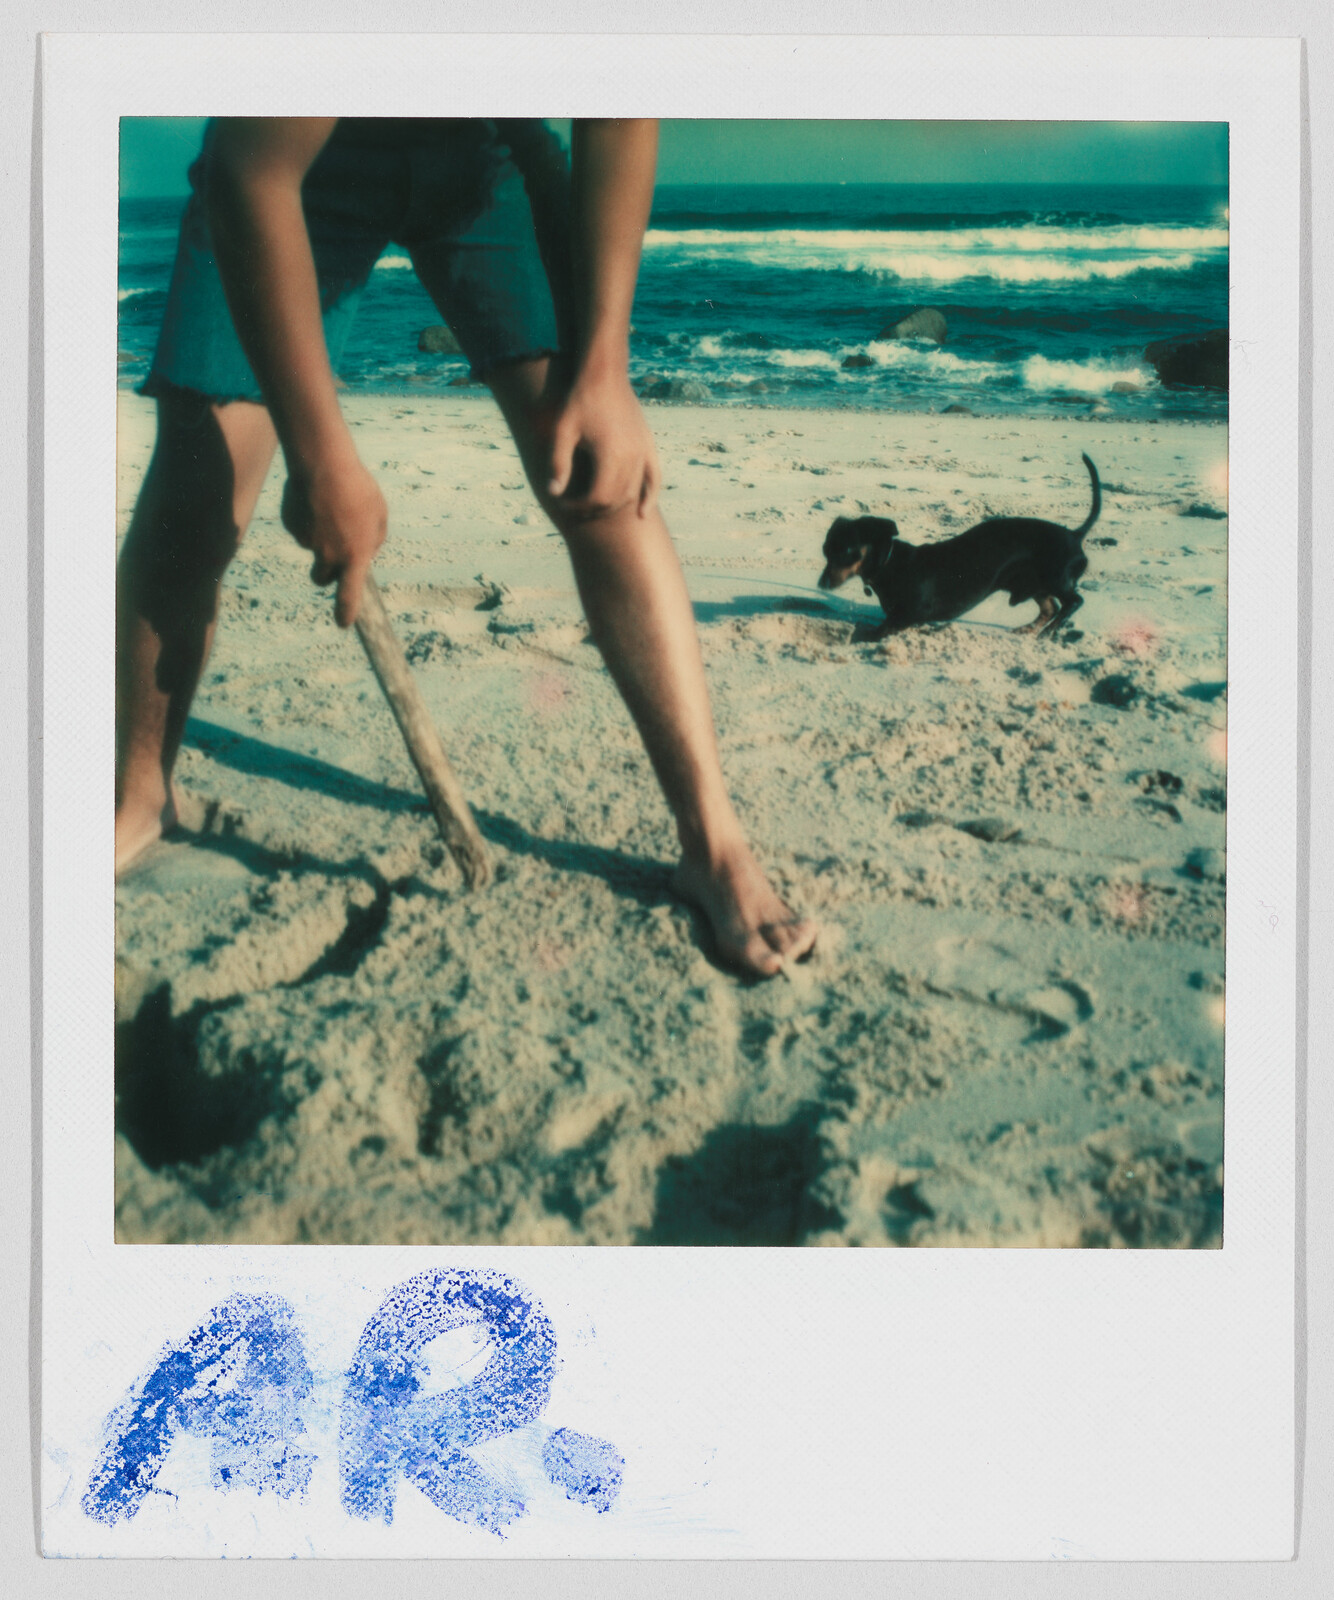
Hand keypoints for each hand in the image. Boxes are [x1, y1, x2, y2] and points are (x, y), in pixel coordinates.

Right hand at [280, 454, 386, 627]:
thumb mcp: (379, 515)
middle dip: (326, 574)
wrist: (323, 463)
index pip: (349, 594)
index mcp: (355, 554)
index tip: (344, 624)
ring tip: (329, 508)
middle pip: (322, 579)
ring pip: (312, 549)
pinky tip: (314, 499)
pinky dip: (307, 520)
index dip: (346, 612)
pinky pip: (301, 529)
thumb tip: (365, 554)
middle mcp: (329, 554)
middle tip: (332, 556)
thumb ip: (374, 541)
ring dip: (319, 538)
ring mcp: (308, 542)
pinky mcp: (292, 527)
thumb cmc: (358, 488)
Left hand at [546, 370, 660, 520]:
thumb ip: (558, 463)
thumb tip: (554, 492)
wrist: (604, 372)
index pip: (597, 497)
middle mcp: (632, 456)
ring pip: (632, 493)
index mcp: (611, 454)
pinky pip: (655, 479)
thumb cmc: (579, 400)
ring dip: (613, 505)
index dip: (578, 506)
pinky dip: (649, 497)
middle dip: (593, 508)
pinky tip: (641, 513)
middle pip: (615, 499)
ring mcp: (644, 451)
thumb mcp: (562, 430)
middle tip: (573, 505)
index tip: (562, 502)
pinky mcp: (649, 445)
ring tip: (593, 504)